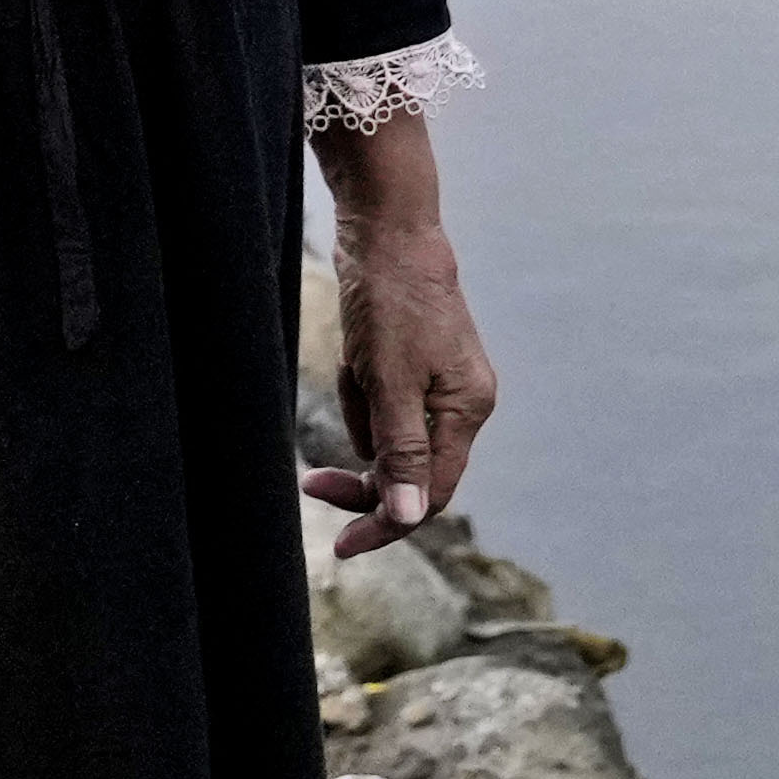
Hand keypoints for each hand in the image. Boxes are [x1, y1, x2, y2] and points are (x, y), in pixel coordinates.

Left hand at [307, 118, 498, 543]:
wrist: (386, 232)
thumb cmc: (391, 302)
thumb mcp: (389, 381)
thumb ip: (400, 451)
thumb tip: (407, 517)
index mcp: (466, 411)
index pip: (429, 495)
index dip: (387, 524)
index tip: (341, 546)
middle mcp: (462, 404)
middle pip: (412, 473)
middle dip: (365, 476)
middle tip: (312, 482)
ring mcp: (442, 386)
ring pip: (390, 438)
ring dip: (360, 417)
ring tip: (352, 366)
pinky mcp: (418, 368)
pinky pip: (381, 405)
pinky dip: (360, 393)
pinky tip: (354, 357)